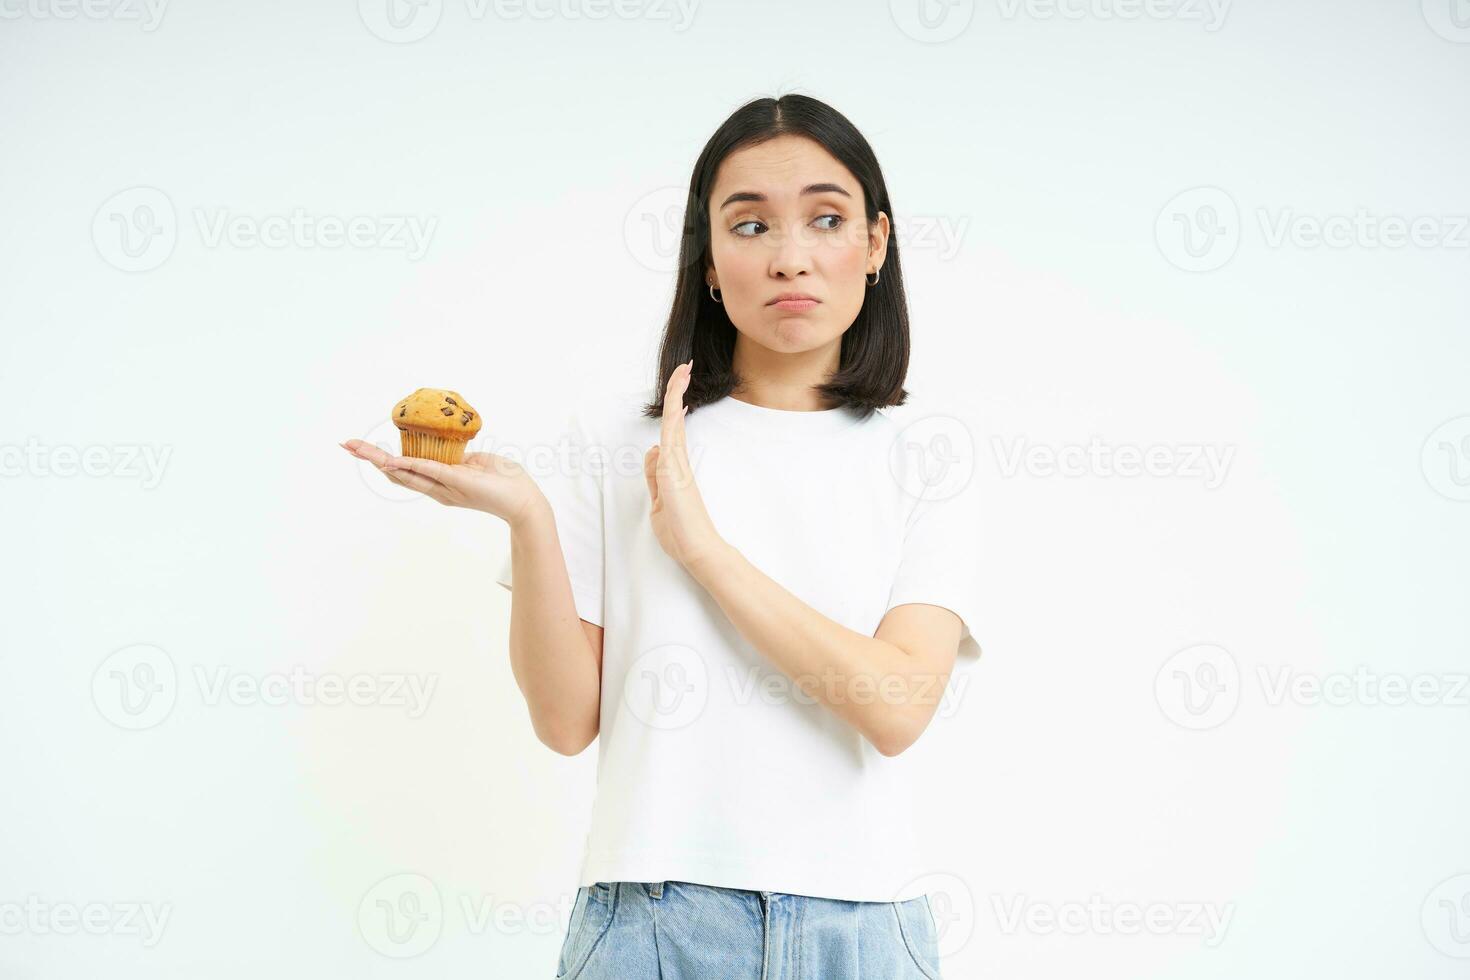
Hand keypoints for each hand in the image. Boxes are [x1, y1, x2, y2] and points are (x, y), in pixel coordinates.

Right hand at [340, 439, 543, 526]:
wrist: (524, 501)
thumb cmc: (505, 481)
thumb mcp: (477, 464)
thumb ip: (459, 460)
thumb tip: (452, 450)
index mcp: (441, 483)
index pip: (406, 471)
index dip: (384, 461)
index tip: (362, 449)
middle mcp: (437, 489)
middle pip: (397, 474)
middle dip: (370, 458)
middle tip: (346, 445)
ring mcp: (445, 487)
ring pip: (406, 473)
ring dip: (381, 460)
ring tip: (358, 450)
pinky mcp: (457, 482)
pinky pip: (430, 470)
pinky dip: (410, 465)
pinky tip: (391, 460)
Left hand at [644, 360, 726, 571]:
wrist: (698, 550)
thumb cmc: (680, 532)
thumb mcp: (658, 502)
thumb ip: (655, 477)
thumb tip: (654, 451)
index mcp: (673, 469)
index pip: (671, 432)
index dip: (674, 409)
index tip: (682, 392)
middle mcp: (676, 462)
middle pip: (674, 419)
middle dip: (677, 392)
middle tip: (685, 369)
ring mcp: (677, 464)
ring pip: (673, 421)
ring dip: (676, 394)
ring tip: (683, 370)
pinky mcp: (675, 469)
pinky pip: (672, 435)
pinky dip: (673, 414)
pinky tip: (678, 397)